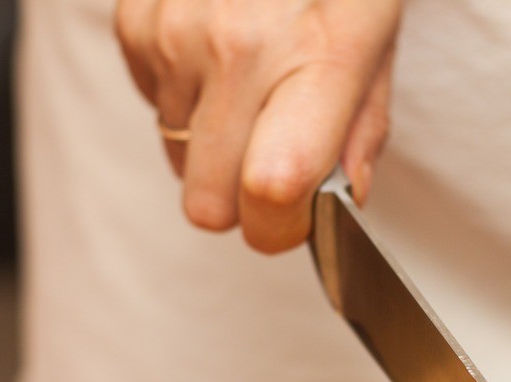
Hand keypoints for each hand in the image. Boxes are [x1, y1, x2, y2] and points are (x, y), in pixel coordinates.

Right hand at [115, 0, 400, 250]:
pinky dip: (184, 101)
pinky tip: (215, 57)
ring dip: (211, 146)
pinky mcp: (135, 22)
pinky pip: (153, 109)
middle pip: (207, 204)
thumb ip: (361, 133)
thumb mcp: (376, 44)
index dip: (279, 229)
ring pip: (177, 161)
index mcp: (318, 59)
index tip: (294, 219)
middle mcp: (237, 50)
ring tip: (249, 86)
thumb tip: (340, 205)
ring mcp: (176, 35)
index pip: (270, 194)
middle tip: (271, 164)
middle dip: (240, 202)